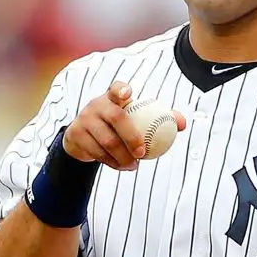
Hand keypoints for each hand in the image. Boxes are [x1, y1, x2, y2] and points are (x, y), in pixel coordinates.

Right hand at [62, 81, 186, 170]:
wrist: (84, 140)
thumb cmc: (118, 127)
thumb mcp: (135, 121)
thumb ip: (159, 119)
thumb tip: (182, 123)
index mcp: (112, 97)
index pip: (116, 88)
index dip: (121, 89)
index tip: (129, 94)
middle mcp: (96, 104)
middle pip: (115, 117)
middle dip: (131, 135)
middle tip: (142, 152)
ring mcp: (84, 119)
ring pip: (106, 140)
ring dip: (122, 156)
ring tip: (134, 165)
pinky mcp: (75, 135)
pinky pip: (97, 152)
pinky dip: (112, 162)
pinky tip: (123, 168)